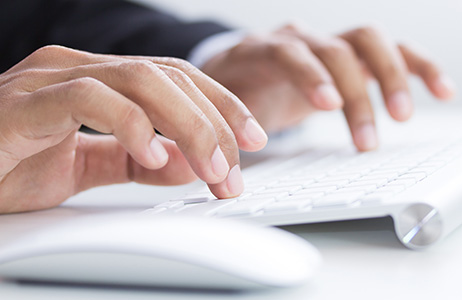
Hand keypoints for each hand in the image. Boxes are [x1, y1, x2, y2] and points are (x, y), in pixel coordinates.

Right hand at [0, 46, 267, 212]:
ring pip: (143, 81)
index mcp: (101, 79)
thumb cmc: (9, 165)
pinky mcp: (26, 101)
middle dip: (216, 122)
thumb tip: (189, 165)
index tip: (255, 138)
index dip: (222, 105)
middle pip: (171, 77)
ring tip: (213, 167)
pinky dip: (133, 126)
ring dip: (189, 127)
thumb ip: (137, 161)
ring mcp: (52, 78)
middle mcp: (81, 67)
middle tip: (238, 168)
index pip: (178, 78)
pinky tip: (156, 157)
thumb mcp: (90, 167)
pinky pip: (91, 99)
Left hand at [202, 23, 454, 150]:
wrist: (245, 69)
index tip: (328, 106)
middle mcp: (303, 38)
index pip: (292, 52)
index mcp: (266, 48)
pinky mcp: (357, 55)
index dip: (311, 76)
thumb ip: (231, 124)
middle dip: (357, 93)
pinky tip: (443, 91)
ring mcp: (333, 43)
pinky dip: (420, 67)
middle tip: (367, 141)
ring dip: (393, 78)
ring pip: (372, 42)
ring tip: (405, 117)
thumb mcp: (227, 106)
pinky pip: (394, 51)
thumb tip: (228, 159)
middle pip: (339, 49)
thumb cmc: (239, 90)